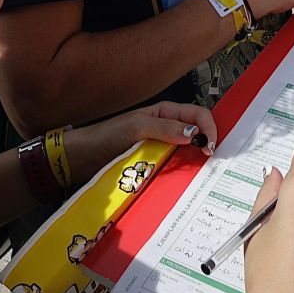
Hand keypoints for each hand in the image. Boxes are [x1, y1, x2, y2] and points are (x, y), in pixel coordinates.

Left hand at [67, 101, 217, 179]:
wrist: (84, 158)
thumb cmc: (106, 136)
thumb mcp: (136, 127)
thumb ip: (165, 127)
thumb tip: (193, 132)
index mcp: (165, 112)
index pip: (197, 114)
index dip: (208, 127)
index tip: (209, 146)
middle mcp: (167, 129)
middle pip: (196, 133)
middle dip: (207, 143)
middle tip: (210, 159)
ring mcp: (161, 148)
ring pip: (187, 152)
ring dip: (195, 160)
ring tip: (200, 170)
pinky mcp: (155, 164)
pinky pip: (174, 167)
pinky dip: (182, 173)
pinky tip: (184, 179)